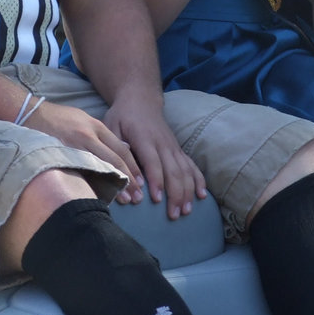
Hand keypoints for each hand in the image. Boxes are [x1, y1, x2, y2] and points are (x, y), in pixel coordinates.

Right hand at [22, 100, 146, 202]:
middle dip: (128, 179)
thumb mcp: (82, 119)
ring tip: (124, 200)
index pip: (121, 149)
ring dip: (114, 185)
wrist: (29, 113)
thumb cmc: (57, 119)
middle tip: (137, 197)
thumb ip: (99, 135)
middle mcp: (87, 135)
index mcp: (95, 126)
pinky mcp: (61, 154)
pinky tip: (98, 196)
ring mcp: (74, 145)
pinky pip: (80, 172)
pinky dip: (91, 185)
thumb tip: (120, 149)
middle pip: (115, 159)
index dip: (133, 167)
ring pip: (101, 168)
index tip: (140, 182)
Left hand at [103, 96, 207, 218]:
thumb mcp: (112, 128)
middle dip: (175, 194)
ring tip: (186, 211)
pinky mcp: (178, 149)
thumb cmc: (122, 116)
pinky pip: (191, 165)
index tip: (157, 200)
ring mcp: (173, 146)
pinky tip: (201, 195)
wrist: (140, 99)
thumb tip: (123, 175)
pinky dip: (198, 180)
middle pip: (173, 170)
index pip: (152, 162)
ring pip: (185, 170)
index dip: (156, 180)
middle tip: (173, 215)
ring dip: (187, 191)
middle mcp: (162, 143)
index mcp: (144, 138)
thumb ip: (117, 150)